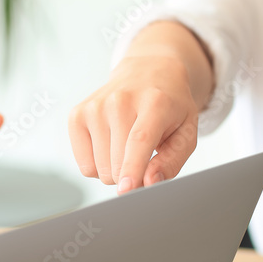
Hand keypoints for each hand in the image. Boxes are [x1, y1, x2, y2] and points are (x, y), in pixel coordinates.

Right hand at [68, 21, 212, 193]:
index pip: (138, 140)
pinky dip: (97, 165)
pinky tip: (109, 145)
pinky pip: (84, 165)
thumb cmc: (169, 107)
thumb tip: (149, 182)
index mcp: (154, 102)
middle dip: (130, 174)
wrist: (146, 71)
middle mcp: (120, 101)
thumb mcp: (185, 131)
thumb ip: (172, 161)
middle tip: (142, 155)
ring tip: (125, 146)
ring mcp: (94, 108)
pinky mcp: (77, 115)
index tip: (126, 189)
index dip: (132, 168)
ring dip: (113, 169)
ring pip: (99, 169)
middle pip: (116, 164)